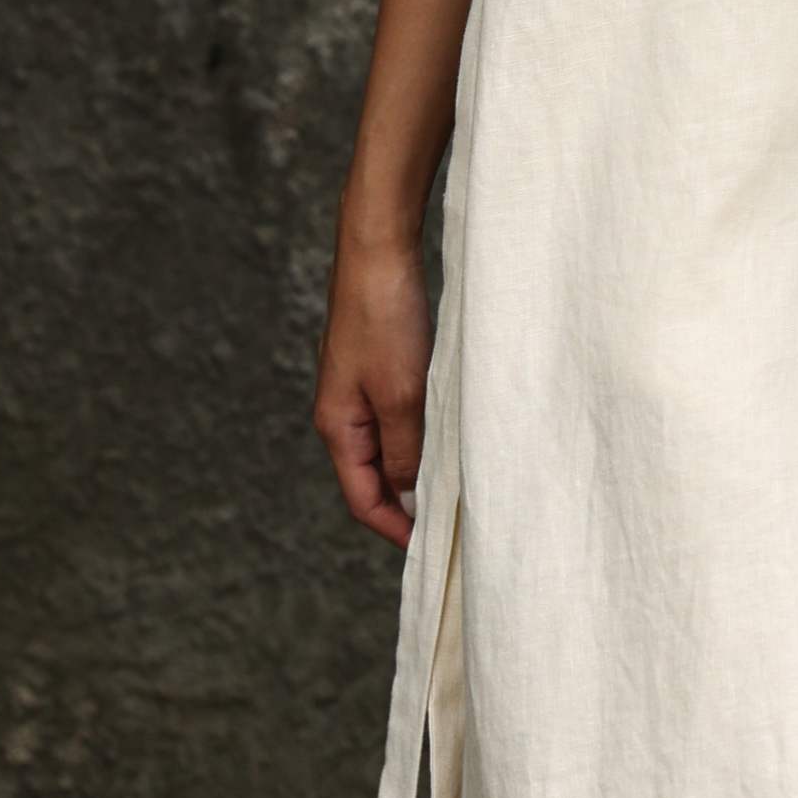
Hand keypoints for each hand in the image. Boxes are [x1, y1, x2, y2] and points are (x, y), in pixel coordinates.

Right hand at [313, 234, 433, 550]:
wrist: (379, 249)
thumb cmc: (385, 319)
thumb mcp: (401, 397)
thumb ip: (404, 454)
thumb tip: (408, 502)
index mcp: (338, 426)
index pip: (362, 500)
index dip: (396, 529)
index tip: (435, 548)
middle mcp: (344, 413)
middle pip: (373, 479)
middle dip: (408, 507)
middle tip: (454, 526)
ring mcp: (361, 390)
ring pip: (389, 449)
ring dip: (418, 472)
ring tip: (458, 488)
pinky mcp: (380, 369)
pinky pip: (400, 420)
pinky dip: (423, 440)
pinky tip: (453, 440)